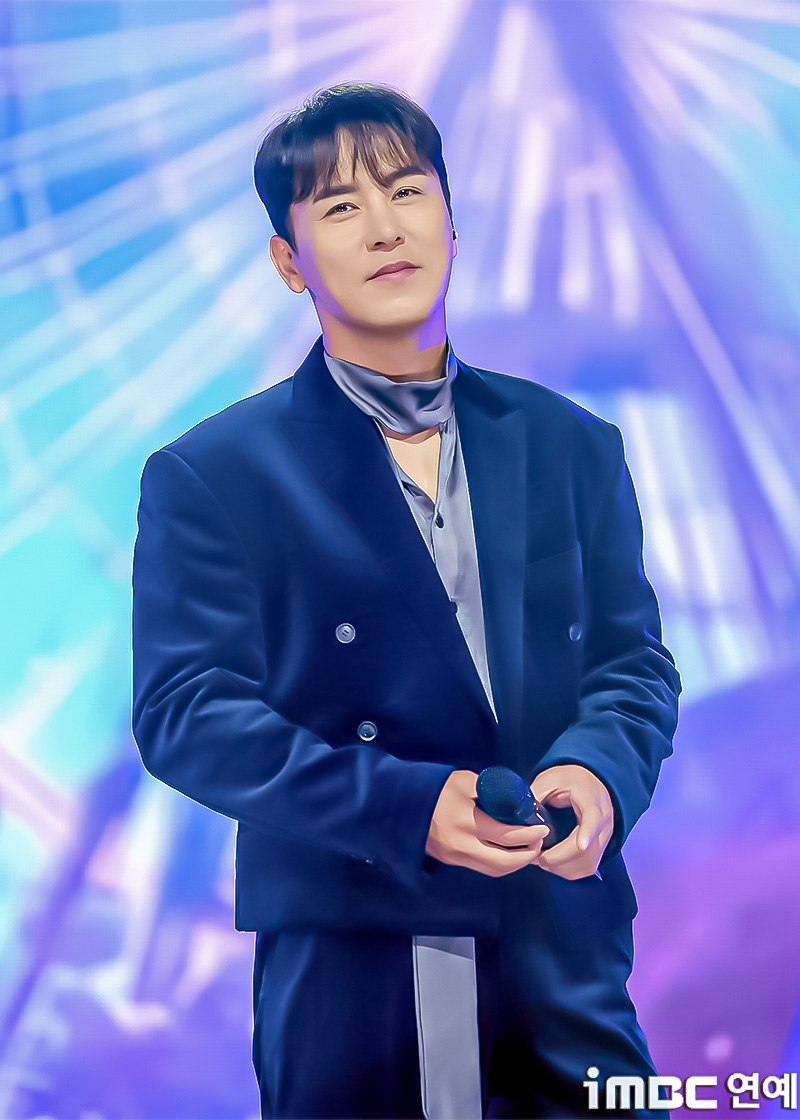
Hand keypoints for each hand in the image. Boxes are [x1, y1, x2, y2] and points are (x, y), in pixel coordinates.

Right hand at [426, 770, 549, 877]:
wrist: (402, 802)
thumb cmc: (436, 787)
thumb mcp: (466, 780)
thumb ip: (492, 790)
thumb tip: (518, 799)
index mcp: (465, 822)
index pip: (506, 836)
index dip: (530, 834)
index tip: (543, 828)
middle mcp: (460, 845)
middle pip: (502, 863)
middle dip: (526, 855)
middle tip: (538, 843)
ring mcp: (454, 856)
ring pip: (493, 871)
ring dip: (514, 864)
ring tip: (527, 850)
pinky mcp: (450, 860)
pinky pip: (481, 867)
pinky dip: (499, 863)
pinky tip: (508, 852)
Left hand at [529, 764, 613, 879]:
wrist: (590, 783)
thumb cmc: (570, 779)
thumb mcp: (551, 778)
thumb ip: (537, 793)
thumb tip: (518, 813)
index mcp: (592, 799)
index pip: (594, 818)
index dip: (588, 833)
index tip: (580, 845)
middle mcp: (604, 821)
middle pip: (587, 849)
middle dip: (558, 858)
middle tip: (535, 856)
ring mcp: (605, 837)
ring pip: (587, 863)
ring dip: (561, 867)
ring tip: (540, 859)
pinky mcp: (601, 848)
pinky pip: (587, 868)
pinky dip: (568, 870)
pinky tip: (552, 863)